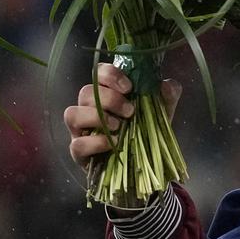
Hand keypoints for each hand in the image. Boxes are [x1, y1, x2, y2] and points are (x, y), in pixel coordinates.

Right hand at [63, 63, 181, 165]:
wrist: (143, 165)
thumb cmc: (145, 132)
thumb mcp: (162, 112)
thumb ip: (168, 95)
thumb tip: (167, 84)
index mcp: (106, 93)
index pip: (98, 73)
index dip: (110, 75)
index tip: (129, 87)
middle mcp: (88, 108)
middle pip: (86, 92)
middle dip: (110, 99)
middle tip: (130, 111)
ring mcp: (80, 130)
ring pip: (72, 114)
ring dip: (97, 117)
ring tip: (119, 126)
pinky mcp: (79, 152)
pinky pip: (77, 144)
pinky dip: (97, 142)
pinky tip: (115, 144)